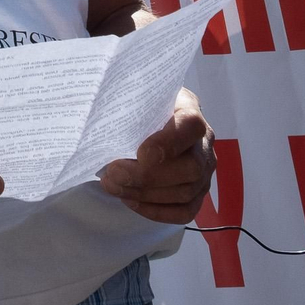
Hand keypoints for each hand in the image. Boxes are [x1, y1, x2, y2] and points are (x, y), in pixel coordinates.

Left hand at [100, 89, 215, 223]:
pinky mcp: (198, 194)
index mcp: (190, 110)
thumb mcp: (137, 93)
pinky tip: (131, 200)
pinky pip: (185, 211)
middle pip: (190, 168)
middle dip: (147, 177)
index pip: (191, 125)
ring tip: (113, 186)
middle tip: (113, 174)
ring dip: (144, 194)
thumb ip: (128, 103)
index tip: (140, 153)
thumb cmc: (142, 105)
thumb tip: (99, 118)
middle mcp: (204, 143)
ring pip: (185, 192)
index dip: (168, 143)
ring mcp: (205, 172)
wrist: (156, 117)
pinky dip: (155, 211)